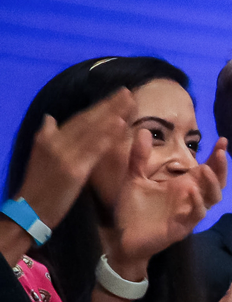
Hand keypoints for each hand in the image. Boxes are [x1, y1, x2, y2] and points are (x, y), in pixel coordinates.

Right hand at [9, 89, 135, 239]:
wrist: (30, 209)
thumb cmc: (39, 185)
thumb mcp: (39, 155)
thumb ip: (47, 135)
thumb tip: (49, 118)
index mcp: (50, 138)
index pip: (79, 119)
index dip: (99, 107)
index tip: (116, 97)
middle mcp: (56, 141)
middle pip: (88, 120)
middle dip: (109, 105)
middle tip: (128, 92)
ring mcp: (65, 155)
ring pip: (92, 130)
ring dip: (112, 115)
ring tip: (130, 102)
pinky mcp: (73, 170)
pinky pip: (93, 150)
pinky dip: (107, 136)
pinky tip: (121, 125)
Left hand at [104, 135, 228, 276]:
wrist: (124, 238)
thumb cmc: (132, 210)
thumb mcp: (134, 178)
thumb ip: (139, 156)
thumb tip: (143, 130)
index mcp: (182, 185)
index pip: (207, 168)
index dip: (216, 156)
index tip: (222, 140)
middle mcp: (191, 197)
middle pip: (217, 182)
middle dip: (221, 167)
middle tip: (220, 152)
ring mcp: (189, 212)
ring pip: (212, 198)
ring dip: (212, 184)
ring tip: (205, 170)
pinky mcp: (183, 226)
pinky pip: (197, 214)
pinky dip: (197, 203)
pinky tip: (191, 190)